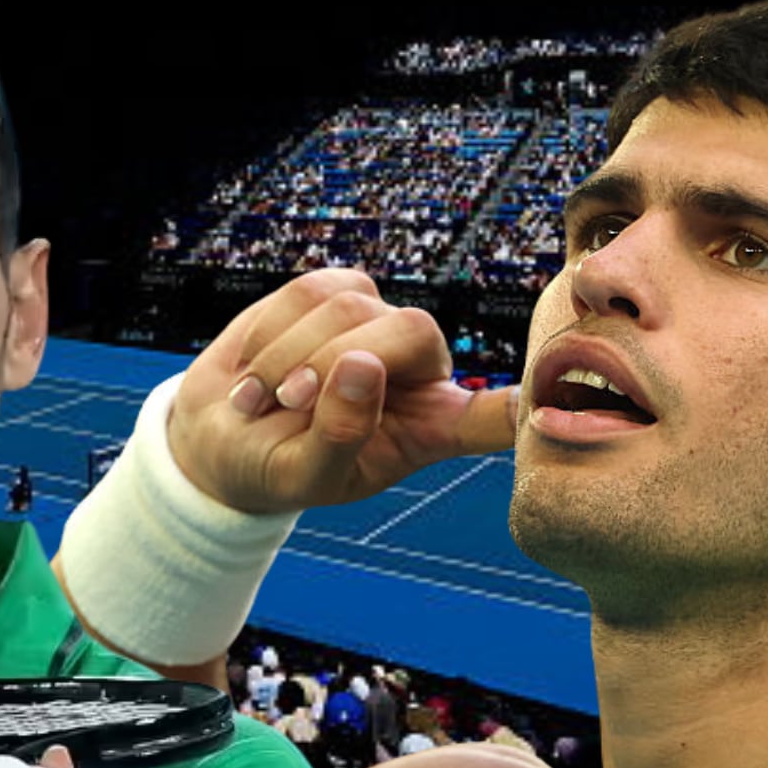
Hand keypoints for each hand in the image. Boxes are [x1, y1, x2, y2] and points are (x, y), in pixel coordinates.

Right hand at [170, 268, 517, 513]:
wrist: (220, 435)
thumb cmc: (274, 468)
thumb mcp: (302, 476)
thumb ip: (338, 435)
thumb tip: (362, 365)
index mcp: (433, 428)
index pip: (498, 413)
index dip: (527, 401)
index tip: (548, 395)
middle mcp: (420, 370)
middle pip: (414, 333)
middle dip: (340, 361)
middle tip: (291, 402)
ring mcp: (379, 325)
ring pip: (354, 308)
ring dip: (291, 355)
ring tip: (265, 398)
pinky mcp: (337, 292)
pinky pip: (310, 291)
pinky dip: (271, 333)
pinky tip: (257, 369)